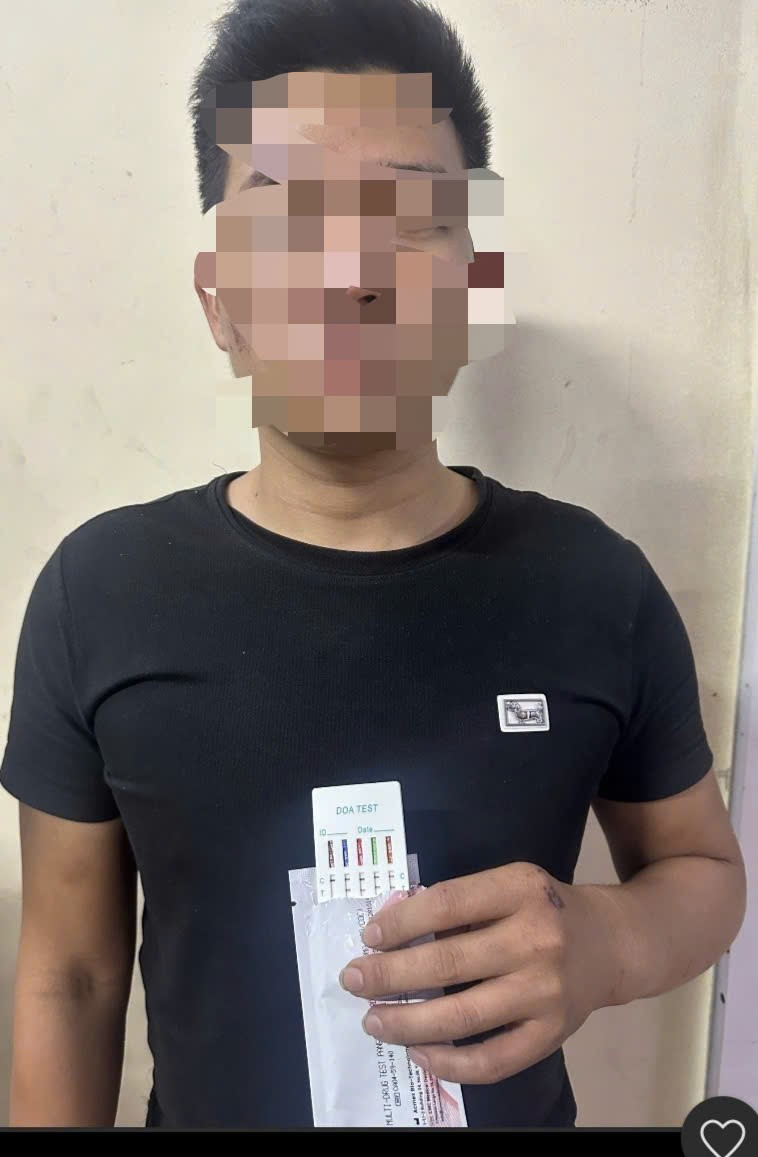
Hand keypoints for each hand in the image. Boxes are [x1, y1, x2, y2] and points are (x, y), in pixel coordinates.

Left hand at [339, 862, 624, 1084]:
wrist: (613, 943)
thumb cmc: (543, 910)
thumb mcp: (509, 885)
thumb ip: (459, 903)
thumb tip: (389, 931)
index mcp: (520, 889)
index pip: (446, 904)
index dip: (401, 922)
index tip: (368, 937)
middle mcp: (537, 939)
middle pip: (447, 962)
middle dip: (388, 974)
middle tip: (352, 981)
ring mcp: (547, 991)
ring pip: (462, 1016)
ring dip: (407, 1022)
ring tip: (373, 1020)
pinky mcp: (552, 1034)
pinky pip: (493, 1059)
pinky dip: (449, 1063)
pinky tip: (418, 1053)